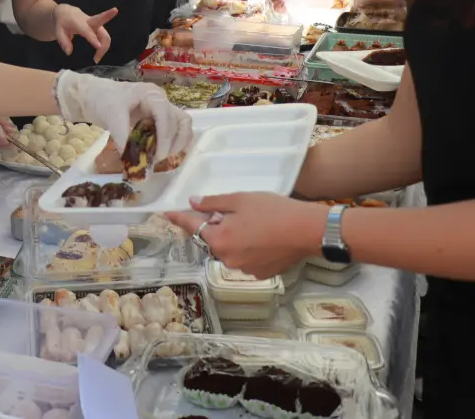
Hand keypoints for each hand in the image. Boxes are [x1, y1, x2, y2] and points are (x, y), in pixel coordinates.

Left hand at [52, 4, 116, 62]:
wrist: (65, 11)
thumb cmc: (61, 21)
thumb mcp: (58, 31)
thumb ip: (63, 41)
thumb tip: (69, 52)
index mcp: (79, 22)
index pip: (88, 31)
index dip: (93, 38)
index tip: (98, 47)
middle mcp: (90, 22)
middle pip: (102, 32)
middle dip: (105, 43)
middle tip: (96, 60)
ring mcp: (95, 25)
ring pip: (105, 36)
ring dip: (104, 48)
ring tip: (96, 59)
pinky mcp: (98, 27)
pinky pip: (104, 37)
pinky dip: (103, 46)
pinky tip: (98, 54)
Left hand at [53, 71, 193, 164]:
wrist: (93, 95)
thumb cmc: (103, 99)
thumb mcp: (110, 114)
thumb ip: (121, 134)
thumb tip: (130, 157)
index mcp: (152, 95)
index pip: (166, 115)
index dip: (165, 137)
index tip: (157, 156)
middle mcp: (161, 100)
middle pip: (180, 121)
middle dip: (172, 143)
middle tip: (158, 159)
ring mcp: (162, 109)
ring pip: (182, 125)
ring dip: (178, 143)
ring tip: (163, 157)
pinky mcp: (158, 119)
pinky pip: (175, 130)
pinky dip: (175, 143)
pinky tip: (164, 154)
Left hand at [166, 193, 327, 278]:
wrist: (308, 231)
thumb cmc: (273, 210)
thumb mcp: (240, 199)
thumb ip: (213, 203)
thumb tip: (193, 203)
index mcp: (219, 239)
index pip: (192, 227)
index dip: (179, 219)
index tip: (167, 214)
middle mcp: (227, 258)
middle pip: (212, 240)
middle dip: (215, 227)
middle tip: (231, 212)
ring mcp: (244, 269)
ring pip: (230, 250)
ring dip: (233, 239)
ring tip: (253, 223)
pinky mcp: (259, 274)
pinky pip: (245, 259)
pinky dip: (248, 249)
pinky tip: (264, 237)